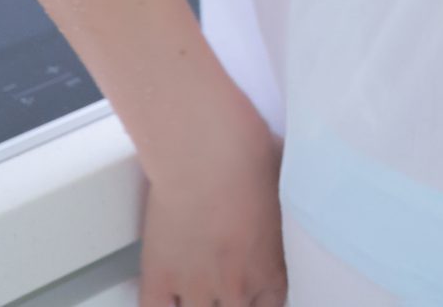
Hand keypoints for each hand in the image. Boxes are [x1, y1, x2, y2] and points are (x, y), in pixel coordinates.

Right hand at [137, 93, 287, 306]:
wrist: (206, 150)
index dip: (258, 297)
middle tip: (221, 275)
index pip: (269, 306)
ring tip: (195, 280)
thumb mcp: (283, 188)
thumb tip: (278, 205)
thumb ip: (278, 216)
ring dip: (197, 302)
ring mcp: (196, 287)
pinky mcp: (159, 277)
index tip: (251, 287)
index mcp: (270, 269)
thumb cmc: (249, 156)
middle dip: (229, 299)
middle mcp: (235, 288)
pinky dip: (161, 306)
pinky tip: (165, 294)